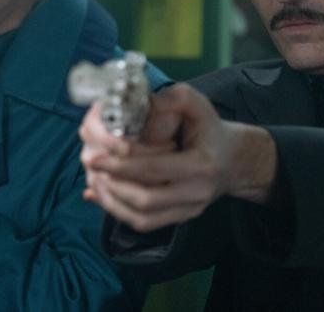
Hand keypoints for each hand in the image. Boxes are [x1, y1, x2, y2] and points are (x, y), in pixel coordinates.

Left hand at [81, 83, 276, 232]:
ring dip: (113, 202)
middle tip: (91, 165)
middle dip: (113, 183)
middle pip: (146, 198)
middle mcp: (197, 191)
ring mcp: (190, 209)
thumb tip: (137, 106)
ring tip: (94, 181)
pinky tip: (102, 196)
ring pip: (143, 218)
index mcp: (201, 163)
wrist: (232, 159)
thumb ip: (169, 99)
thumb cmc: (208, 128)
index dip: (121, 163)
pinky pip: (146, 224)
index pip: (155, 168)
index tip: (98, 154)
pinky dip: (119, 213)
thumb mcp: (196, 104)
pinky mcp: (181, 218)